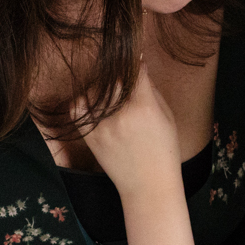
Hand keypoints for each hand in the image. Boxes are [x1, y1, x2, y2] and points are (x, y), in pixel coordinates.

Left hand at [76, 62, 179, 191]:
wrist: (148, 185)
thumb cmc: (164, 151)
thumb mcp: (167, 117)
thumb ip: (152, 90)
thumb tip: (139, 66)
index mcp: (144, 107)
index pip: (134, 70)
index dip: (134, 62)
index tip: (134, 59)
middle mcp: (121, 114)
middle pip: (113, 78)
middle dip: (118, 74)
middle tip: (120, 75)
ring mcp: (103, 125)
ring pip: (94, 90)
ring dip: (101, 87)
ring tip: (109, 91)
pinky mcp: (90, 136)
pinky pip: (78, 109)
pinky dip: (82, 101)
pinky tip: (92, 103)